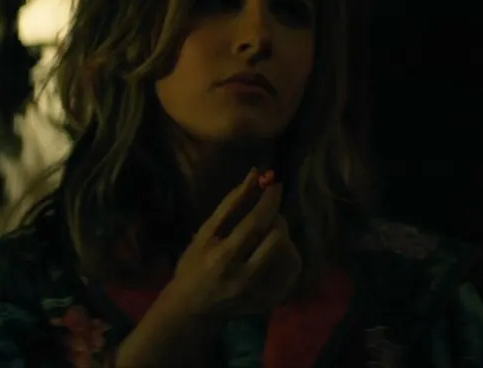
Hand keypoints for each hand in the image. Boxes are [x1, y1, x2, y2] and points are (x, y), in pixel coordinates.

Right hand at [162, 168, 302, 318]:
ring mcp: (258, 292)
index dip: (269, 199)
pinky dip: (288, 257)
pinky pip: (291, 273)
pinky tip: (275, 252)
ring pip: (289, 255)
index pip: (256, 222)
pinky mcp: (268, 302)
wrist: (191, 308)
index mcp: (224, 256)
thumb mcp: (205, 232)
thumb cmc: (194, 265)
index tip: (275, 183)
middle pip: (277, 238)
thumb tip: (255, 174)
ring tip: (269, 234)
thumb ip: (231, 204)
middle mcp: (244, 276)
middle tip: (268, 214)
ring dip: (284, 237)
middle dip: (277, 218)